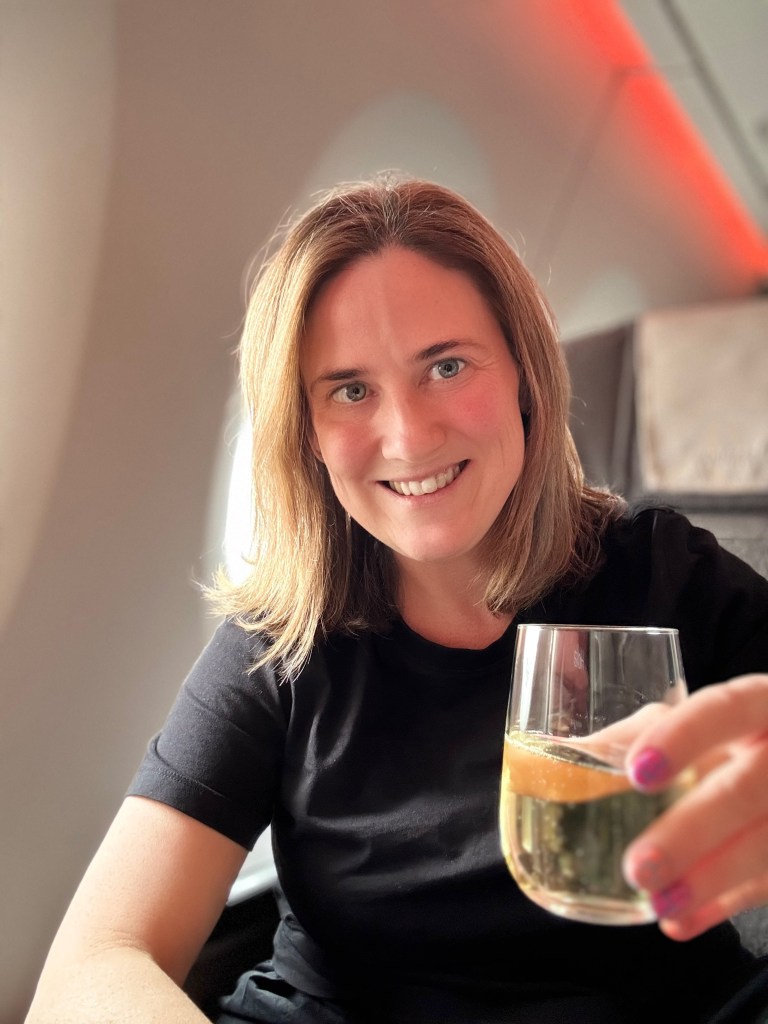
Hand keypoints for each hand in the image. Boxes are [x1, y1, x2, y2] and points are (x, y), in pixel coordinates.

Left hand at [621, 674, 767, 940]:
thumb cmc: (736, 736)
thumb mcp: (701, 719)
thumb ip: (643, 731)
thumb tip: (567, 754)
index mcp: (762, 705)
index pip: (730, 709)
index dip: (685, 738)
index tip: (636, 772)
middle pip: (749, 791)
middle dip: (691, 833)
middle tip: (637, 866)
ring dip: (709, 881)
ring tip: (657, 903)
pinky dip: (722, 906)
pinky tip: (680, 922)